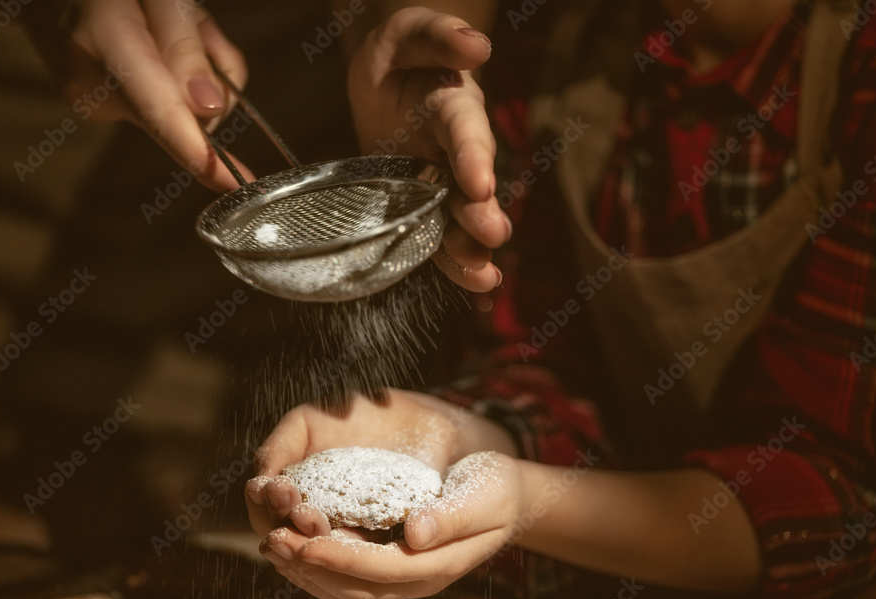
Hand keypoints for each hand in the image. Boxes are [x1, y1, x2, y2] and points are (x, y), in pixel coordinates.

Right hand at [24, 0, 250, 190]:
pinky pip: (163, 106)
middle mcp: (92, 84)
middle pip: (184, 115)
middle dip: (211, 78)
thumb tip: (211, 107)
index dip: (199, 152)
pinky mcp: (98, 108)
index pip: (161, 111)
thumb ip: (184, 44)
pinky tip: (149, 44)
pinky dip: (173, 78)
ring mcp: (91, 102)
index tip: (231, 184)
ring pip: (180, 111)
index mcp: (105, 42)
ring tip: (164, 25)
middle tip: (195, 25)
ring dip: (194, 72)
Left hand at [258, 451, 523, 598]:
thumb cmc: (496, 490)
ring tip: (274, 543)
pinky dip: (318, 566)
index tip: (305, 541)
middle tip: (273, 541)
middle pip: (355, 588)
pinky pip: (349, 578)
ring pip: (346, 590)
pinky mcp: (394, 566)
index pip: (381, 569)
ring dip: (307, 572)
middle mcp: (418, 581)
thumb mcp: (483, 496)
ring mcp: (405, 579)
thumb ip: (450, 517)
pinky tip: (296, 543)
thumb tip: (414, 532)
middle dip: (310, 568)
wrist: (510, 498)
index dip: (340, 557)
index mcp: (439, 565)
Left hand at [347, 8, 511, 291]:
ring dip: (472, 248)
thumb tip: (477, 46)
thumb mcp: (410, 32)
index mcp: (455, 109)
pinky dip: (456, 265)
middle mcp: (458, 153)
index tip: (481, 183)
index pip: (466, 132)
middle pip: (473, 187)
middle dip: (482, 213)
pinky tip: (475, 289)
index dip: (474, 157)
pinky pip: (440, 239)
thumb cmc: (399, 54)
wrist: (384, 82)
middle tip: (491, 234)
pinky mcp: (425, 206)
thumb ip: (439, 36)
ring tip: (482, 276)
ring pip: (461, 221)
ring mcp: (443, 184)